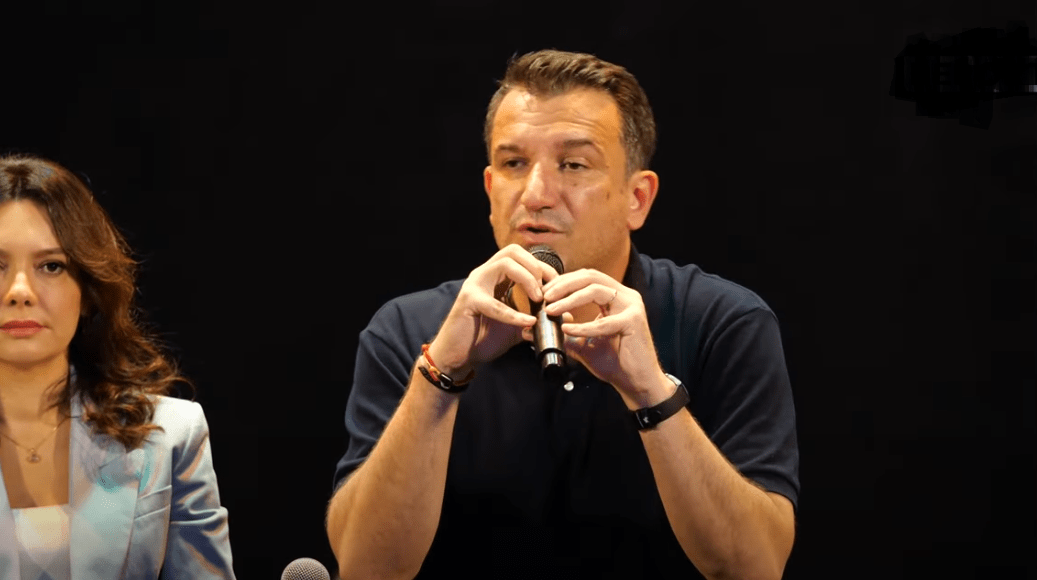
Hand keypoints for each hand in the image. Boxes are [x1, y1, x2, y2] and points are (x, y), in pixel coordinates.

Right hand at [428, 244, 559, 377]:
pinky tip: (528, 322)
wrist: (457, 356)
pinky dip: (514, 313)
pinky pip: (494, 303)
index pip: (521, 257)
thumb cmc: (483, 338)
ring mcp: (474, 285)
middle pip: (513, 251)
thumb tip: (567, 316)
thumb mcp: (517, 326)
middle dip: (535, 267)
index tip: (557, 285)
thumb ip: (538, 318)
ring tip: (539, 299)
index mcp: (495, 276)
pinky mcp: (468, 301)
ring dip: (527, 279)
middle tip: (547, 290)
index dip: (542, 267)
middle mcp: (484, 275)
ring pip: (504, 263)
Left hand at [542, 269, 669, 407]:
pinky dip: (582, 326)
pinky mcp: (634, 322)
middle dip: (564, 284)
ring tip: (551, 310)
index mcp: (616, 297)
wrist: (637, 383)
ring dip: (569, 299)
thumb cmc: (615, 362)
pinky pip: (603, 322)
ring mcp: (632, 306)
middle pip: (590, 277)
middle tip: (544, 296)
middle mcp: (626, 296)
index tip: (544, 292)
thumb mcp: (584, 343)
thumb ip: (566, 331)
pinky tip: (567, 329)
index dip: (564, 281)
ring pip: (596, 290)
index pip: (587, 278)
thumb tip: (537, 326)